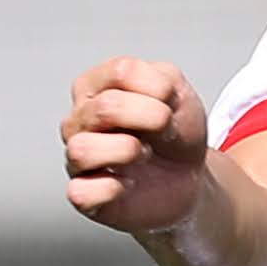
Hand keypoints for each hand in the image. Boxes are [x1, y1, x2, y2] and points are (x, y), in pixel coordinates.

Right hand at [63, 59, 212, 235]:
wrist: (188, 177)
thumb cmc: (173, 132)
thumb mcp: (178, 93)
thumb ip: (160, 80)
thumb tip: (140, 98)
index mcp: (95, 86)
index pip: (120, 72)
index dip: (159, 91)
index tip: (171, 106)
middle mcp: (78, 120)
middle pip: (105, 109)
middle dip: (151, 119)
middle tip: (165, 131)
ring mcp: (77, 157)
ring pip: (82, 150)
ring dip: (127, 152)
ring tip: (144, 155)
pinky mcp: (84, 193)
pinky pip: (80, 192)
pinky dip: (111, 188)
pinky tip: (129, 183)